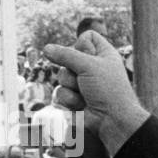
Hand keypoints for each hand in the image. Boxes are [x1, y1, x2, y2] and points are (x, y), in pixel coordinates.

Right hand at [43, 31, 148, 154]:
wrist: (112, 120)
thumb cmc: (108, 90)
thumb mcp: (89, 66)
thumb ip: (66, 55)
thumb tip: (46, 49)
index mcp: (103, 54)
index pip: (86, 37)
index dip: (82, 44)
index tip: (88, 55)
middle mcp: (92, 66)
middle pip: (67, 57)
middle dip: (73, 71)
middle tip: (86, 80)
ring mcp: (82, 83)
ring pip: (61, 76)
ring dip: (71, 87)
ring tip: (85, 95)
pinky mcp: (73, 98)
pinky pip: (59, 93)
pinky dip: (69, 100)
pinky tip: (81, 105)